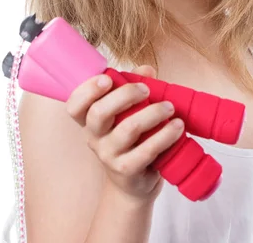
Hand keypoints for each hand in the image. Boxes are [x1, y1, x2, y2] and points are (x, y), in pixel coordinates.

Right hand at [66, 64, 184, 203]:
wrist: (135, 181)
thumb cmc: (133, 137)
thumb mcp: (130, 110)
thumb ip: (136, 85)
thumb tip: (146, 70)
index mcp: (90, 119)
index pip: (75, 105)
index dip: (87, 90)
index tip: (107, 79)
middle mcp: (94, 137)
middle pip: (98, 113)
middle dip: (124, 95)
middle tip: (146, 89)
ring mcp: (109, 156)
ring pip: (127, 130)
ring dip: (152, 113)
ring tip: (170, 108)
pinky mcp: (127, 170)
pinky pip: (146, 151)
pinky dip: (165, 136)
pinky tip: (177, 127)